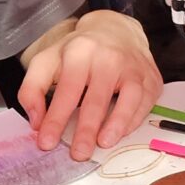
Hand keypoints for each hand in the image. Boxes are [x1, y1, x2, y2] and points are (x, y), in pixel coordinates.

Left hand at [17, 10, 159, 160]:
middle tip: (78, 153)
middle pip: (97, 98)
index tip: (46, 142)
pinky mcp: (151, 78)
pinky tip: (120, 133)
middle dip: (86, 129)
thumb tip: (36, 121)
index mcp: (80, 52)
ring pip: (129, 98)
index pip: (67, 90)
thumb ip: (33, 89)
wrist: (116, 30)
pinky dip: (133, 120)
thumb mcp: (47, 61)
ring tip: (103, 144)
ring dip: (117, 124)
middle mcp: (109, 58)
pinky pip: (145, 103)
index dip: (56, 118)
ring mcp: (134, 67)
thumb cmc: (80, 51)